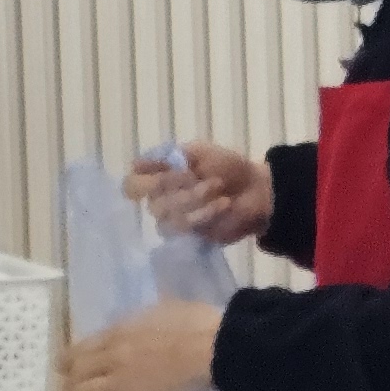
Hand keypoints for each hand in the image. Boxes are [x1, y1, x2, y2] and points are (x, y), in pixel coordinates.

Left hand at [47, 300, 225, 390]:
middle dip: (66, 384)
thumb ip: (150, 318)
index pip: (86, 346)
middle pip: (77, 371)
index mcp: (121, 331)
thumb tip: (153, 318)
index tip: (66, 367)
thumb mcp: (167, 309)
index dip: (72, 358)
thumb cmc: (199, 325)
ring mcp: (117, 380)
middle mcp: (111, 355)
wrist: (211, 348)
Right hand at [126, 142, 273, 244]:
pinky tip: (224, 204)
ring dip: (196, 199)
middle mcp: (160, 202)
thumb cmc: (228, 168)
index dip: (145, 181)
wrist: (259, 190)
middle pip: (152, 202)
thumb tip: (137, 163)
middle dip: (179, 187)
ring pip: (168, 217)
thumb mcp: (200, 152)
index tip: (168, 170)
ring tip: (219, 188)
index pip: (131, 186)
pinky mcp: (192, 238)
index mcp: (158, 179)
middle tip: (204, 177)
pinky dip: (207, 213)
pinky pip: (188, 230)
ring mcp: (176, 222)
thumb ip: (169, 156)